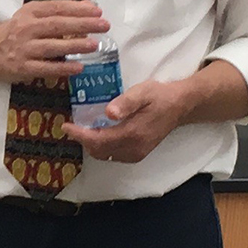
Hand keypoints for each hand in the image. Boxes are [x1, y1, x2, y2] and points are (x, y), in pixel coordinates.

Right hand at [0, 0, 108, 84]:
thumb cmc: (15, 32)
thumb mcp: (33, 16)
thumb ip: (59, 12)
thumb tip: (89, 7)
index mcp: (30, 12)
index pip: (57, 8)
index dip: (78, 9)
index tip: (97, 10)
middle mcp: (26, 28)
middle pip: (57, 25)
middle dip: (82, 24)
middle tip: (103, 26)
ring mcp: (24, 49)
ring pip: (52, 46)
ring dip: (75, 45)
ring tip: (93, 45)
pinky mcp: (23, 67)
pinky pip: (46, 68)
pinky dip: (63, 68)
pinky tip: (78, 67)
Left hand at [74, 75, 195, 162]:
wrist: (181, 106)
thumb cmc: (160, 96)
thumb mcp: (143, 92)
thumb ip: (126, 102)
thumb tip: (108, 112)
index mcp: (132, 134)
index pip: (98, 140)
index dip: (79, 135)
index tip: (66, 126)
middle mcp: (134, 149)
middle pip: (99, 151)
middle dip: (83, 140)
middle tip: (73, 125)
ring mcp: (137, 154)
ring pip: (105, 155)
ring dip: (92, 144)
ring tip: (84, 128)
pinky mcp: (139, 154)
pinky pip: (113, 155)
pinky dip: (102, 146)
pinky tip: (100, 133)